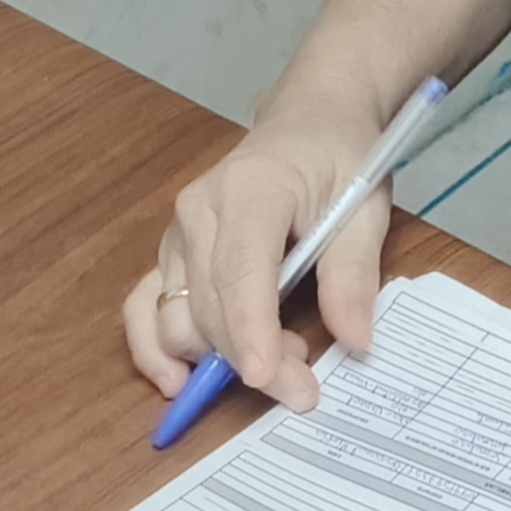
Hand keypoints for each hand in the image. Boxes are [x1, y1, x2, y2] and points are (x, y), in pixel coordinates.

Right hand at [121, 99, 393, 413]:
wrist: (309, 119)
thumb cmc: (339, 157)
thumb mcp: (366, 208)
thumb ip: (354, 276)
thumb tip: (354, 341)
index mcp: (251, 189)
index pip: (240, 271)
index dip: (249, 330)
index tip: (267, 378)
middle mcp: (198, 211)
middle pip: (208, 306)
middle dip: (250, 361)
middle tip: (304, 391)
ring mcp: (176, 232)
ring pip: (176, 317)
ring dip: (217, 357)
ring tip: (278, 363)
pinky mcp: (169, 251)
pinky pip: (144, 307)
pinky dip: (154, 348)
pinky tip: (177, 380)